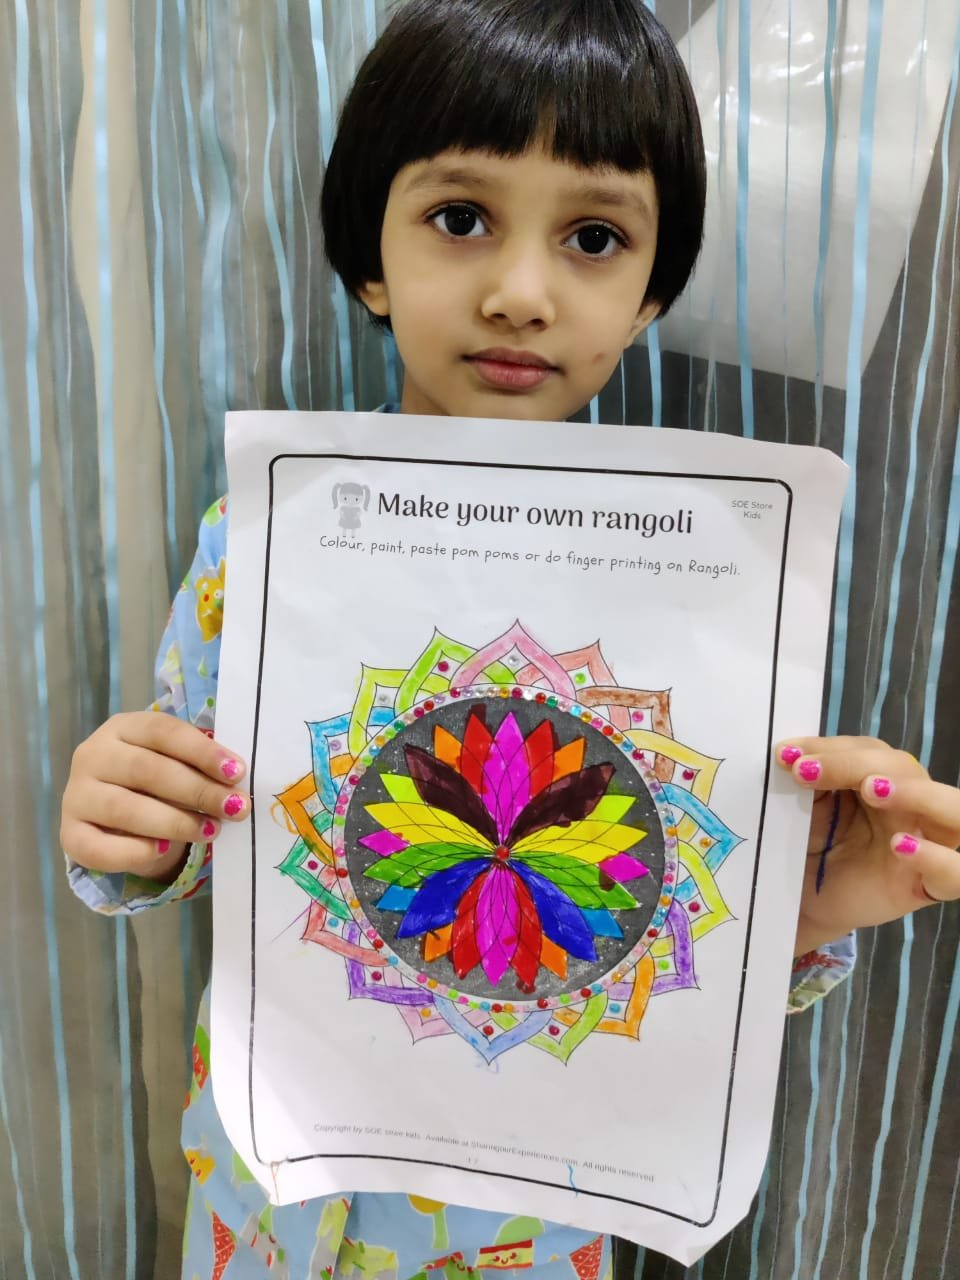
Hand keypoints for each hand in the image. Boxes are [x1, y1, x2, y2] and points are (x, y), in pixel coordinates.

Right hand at [61, 712, 250, 881]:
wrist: (116, 817)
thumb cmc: (157, 782)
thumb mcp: (177, 764)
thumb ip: (200, 767)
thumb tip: (235, 780)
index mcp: (123, 727)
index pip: (163, 731)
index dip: (202, 751)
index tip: (237, 772)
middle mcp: (92, 755)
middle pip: (146, 770)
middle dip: (197, 790)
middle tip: (235, 808)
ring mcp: (76, 795)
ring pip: (125, 808)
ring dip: (175, 822)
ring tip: (212, 831)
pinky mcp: (70, 834)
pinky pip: (100, 848)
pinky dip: (135, 852)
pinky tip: (165, 850)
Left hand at [776, 736, 959, 955]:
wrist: (802, 900)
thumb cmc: (809, 846)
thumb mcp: (805, 807)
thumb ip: (808, 780)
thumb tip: (790, 754)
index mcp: (883, 778)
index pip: (871, 749)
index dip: (830, 748)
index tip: (786, 755)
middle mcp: (911, 806)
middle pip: (907, 769)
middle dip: (856, 762)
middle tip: (808, 770)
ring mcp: (925, 845)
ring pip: (953, 811)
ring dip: (917, 794)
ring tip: (870, 790)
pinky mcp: (925, 886)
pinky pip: (955, 873)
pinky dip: (936, 857)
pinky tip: (900, 845)